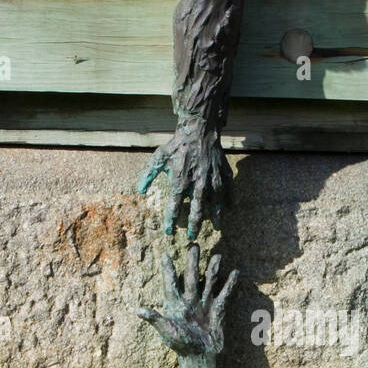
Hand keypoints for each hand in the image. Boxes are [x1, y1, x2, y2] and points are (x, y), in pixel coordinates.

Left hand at [137, 120, 230, 238]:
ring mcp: (213, 180)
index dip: (170, 221)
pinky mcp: (224, 175)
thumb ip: (148, 175)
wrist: (199, 130)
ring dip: (215, 217)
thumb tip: (138, 191)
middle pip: (196, 211)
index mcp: (180, 181)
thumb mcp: (159, 157)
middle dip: (193, 226)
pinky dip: (229, 201)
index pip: (174, 207)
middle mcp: (198, 184)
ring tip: (216, 227)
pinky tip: (229, 209)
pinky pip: (228, 191)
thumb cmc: (177, 145)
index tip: (168, 232)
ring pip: (215, 204)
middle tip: (192, 237)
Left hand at [138, 245, 237, 357]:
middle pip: (192, 276)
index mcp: (176, 304)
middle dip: (193, 262)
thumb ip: (155, 319)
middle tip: (194, 246)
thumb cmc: (181, 346)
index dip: (168, 270)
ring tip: (217, 255)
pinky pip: (224, 294)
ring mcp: (205, 304)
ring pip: (209, 282)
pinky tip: (234, 272)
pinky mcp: (217, 310)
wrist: (201, 357)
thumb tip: (138, 310)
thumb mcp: (166, 331)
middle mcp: (190, 301)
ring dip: (212, 269)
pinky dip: (229, 283)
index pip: (171, 283)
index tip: (164, 255)